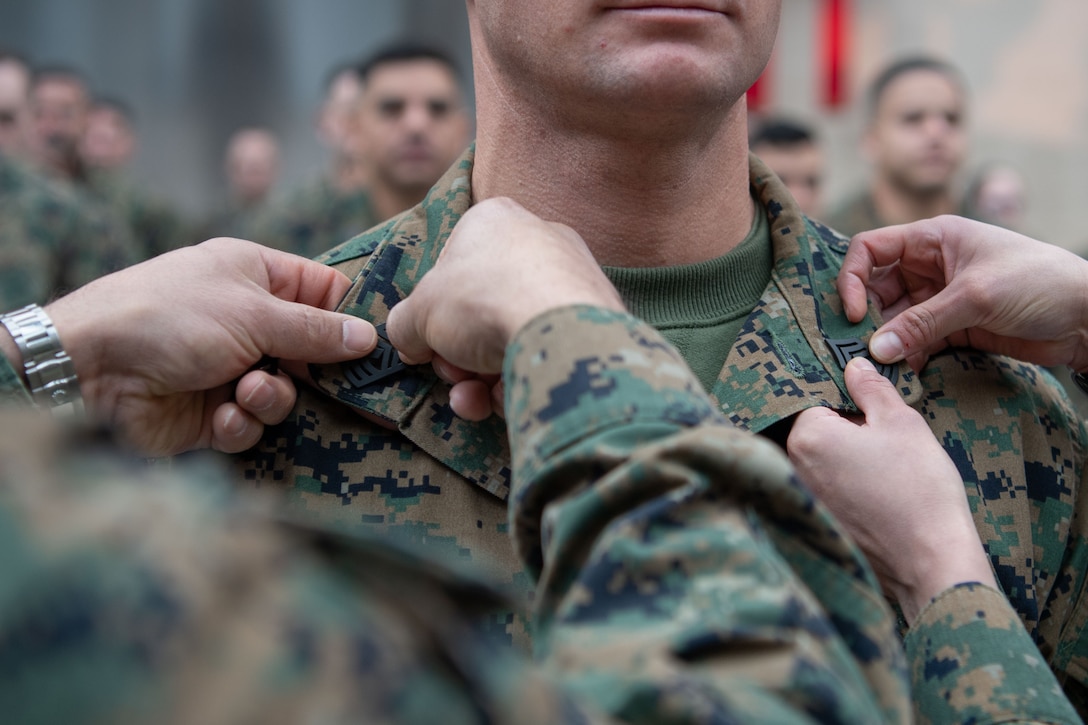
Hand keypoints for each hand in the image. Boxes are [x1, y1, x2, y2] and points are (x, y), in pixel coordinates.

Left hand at [37, 238, 376, 455]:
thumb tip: (370, 337)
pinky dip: (243, 421)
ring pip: (285, 392)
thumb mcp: (252, 313)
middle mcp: (246, 321)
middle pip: (311, 350)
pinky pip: (252, 423)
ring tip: (247, 391)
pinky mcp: (212, 412)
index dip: (348, 316)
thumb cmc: (169, 316)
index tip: (375, 342)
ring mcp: (229, 367)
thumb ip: (316, 330)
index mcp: (255, 276)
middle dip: (315, 370)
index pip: (322, 291)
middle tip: (326, 380)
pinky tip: (223, 415)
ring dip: (272, 397)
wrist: (91, 369)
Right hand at [386, 197, 623, 419]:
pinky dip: (518, 379)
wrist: (559, 332)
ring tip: (470, 397)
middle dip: (457, 352)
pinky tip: (503, 400)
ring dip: (480, 376)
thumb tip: (409, 340)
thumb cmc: (483, 301)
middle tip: (450, 372)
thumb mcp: (420, 311)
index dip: (431, 309)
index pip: (451, 264)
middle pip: (481, 307)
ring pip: (511, 335)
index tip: (423, 342)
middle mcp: (539, 242)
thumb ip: (405, 324)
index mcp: (494, 221)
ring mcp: (572, 281)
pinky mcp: (595, 322)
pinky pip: (544, 352)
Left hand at [786, 357, 995, 624]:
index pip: (818, 402)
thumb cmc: (918, 489)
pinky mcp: (815, 525)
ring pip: (822, 464)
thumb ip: (872, 389)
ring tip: (886, 475)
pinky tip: (879, 500)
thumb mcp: (902, 424)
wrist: (931, 563)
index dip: (852, 407)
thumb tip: (854, 364)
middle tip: (886, 449)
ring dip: (847, 462)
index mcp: (806, 437)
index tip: (877, 418)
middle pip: (815, 433)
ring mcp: (801, 500)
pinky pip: (826, 493)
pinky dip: (848, 491)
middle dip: (846, 433)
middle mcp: (791, 468)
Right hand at [837, 215, 1087, 371]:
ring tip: (880, 366)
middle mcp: (931, 266)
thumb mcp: (975, 297)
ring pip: (894, 319)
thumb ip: (922, 324)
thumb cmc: (1039, 283)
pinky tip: (903, 373)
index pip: (871, 248)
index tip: (852, 312)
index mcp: (934, 238)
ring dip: (885, 341)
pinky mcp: (953, 328)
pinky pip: (916, 341)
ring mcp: (941, 298)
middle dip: (866, 316)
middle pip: (877, 288)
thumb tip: (876, 349)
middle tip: (859, 347)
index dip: (853, 278)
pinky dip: (906, 357)